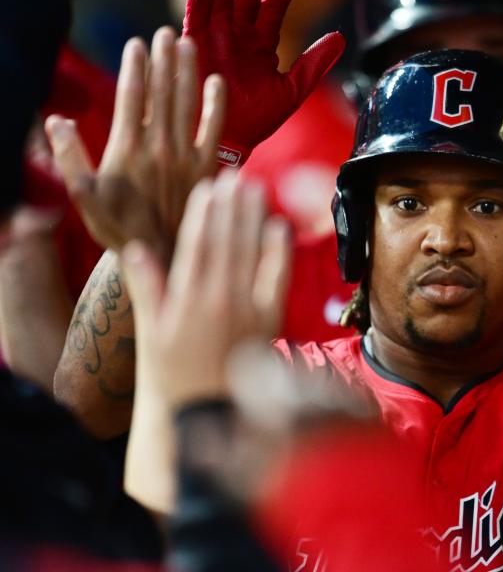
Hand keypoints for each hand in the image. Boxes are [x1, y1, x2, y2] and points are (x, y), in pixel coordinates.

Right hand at [46, 28, 224, 264]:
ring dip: (187, 71)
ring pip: (187, 104)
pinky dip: (216, 105)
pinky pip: (214, 129)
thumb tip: (54, 121)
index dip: (135, 67)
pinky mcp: (207, 167)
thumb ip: (68, 157)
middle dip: (163, 60)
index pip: (132, 97)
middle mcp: (159, 147)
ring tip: (188, 44)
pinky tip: (217, 82)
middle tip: (166, 32)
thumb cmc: (118, 227)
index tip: (137, 43)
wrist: (162, 254)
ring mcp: (186, 156)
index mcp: (127, 149)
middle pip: (162, 93)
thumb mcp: (83, 195)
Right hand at [121, 174, 290, 408]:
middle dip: (231, 206)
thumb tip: (136, 249)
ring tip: (256, 188)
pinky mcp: (269, 321)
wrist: (209, 413)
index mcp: (186, 301)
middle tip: (235, 174)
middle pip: (226, 243)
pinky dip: (278, 253)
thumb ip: (147, 289)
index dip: (203, 214)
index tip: (207, 187)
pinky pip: (277, 280)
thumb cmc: (174, 374)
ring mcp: (247, 310)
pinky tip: (279, 227)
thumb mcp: (151, 333)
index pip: (196, 247)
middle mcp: (218, 300)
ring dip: (254, 219)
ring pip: (251, 254)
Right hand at [183, 0, 345, 160]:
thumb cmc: (258, 121)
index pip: (272, 8)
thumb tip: (340, 37)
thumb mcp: (292, 91)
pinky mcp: (193, 43)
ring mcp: (215, 37)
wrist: (229, 141)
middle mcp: (237, 36)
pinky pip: (197, 9)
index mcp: (260, 45)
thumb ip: (313, 64)